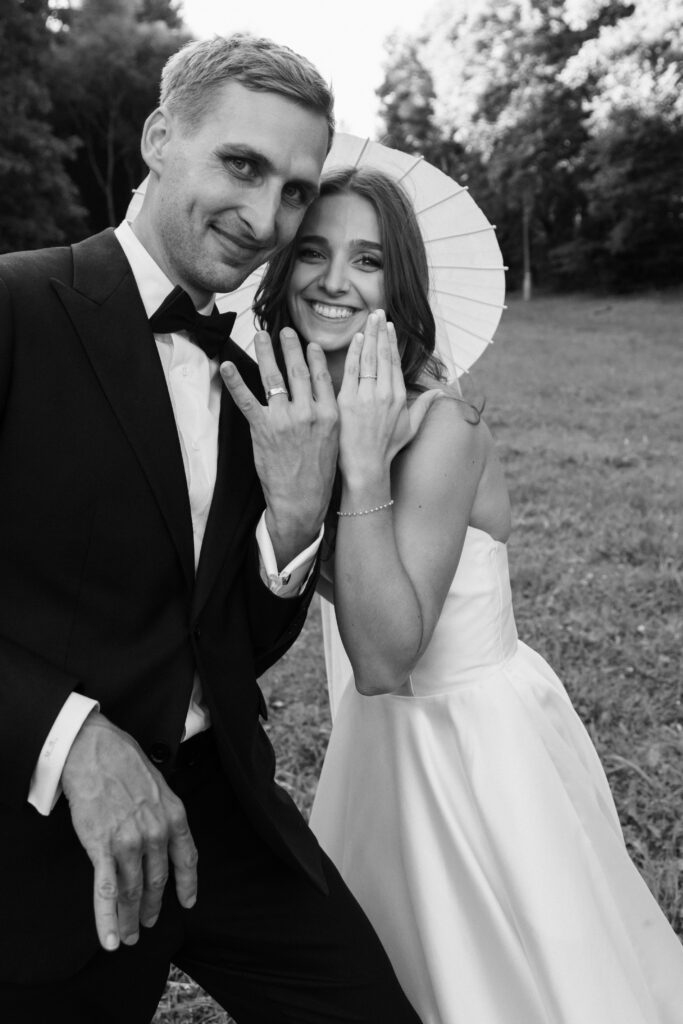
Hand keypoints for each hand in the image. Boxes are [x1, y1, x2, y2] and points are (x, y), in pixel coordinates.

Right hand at [61, 712, 196, 951]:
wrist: (94, 751)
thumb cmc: (125, 761)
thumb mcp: (159, 785)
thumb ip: (164, 812)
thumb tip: (162, 832)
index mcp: (174, 815)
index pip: (187, 858)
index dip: (187, 884)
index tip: (187, 902)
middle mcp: (156, 833)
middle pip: (157, 881)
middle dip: (152, 906)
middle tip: (148, 922)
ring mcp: (129, 843)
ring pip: (132, 892)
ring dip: (130, 919)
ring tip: (128, 935)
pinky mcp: (102, 848)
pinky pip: (107, 892)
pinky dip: (108, 920)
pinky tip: (111, 939)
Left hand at [221, 329, 338, 565]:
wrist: (302, 501)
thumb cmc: (319, 476)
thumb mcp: (334, 442)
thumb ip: (327, 416)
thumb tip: (319, 395)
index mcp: (329, 414)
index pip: (321, 377)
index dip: (313, 357)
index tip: (310, 344)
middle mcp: (309, 413)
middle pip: (298, 371)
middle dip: (290, 347)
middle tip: (285, 331)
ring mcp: (285, 420)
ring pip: (274, 378)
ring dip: (266, 353)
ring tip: (261, 336)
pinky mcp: (263, 429)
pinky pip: (247, 400)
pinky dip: (236, 382)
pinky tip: (228, 366)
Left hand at [337, 310, 439, 488]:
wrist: (366, 467)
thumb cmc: (387, 449)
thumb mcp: (411, 428)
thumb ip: (424, 407)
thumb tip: (441, 394)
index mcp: (399, 397)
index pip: (395, 362)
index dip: (391, 342)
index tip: (389, 326)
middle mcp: (384, 393)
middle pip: (382, 355)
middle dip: (379, 331)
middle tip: (378, 312)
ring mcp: (365, 396)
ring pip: (367, 358)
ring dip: (368, 335)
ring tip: (368, 318)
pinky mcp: (347, 401)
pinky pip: (351, 371)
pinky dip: (353, 353)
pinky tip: (355, 338)